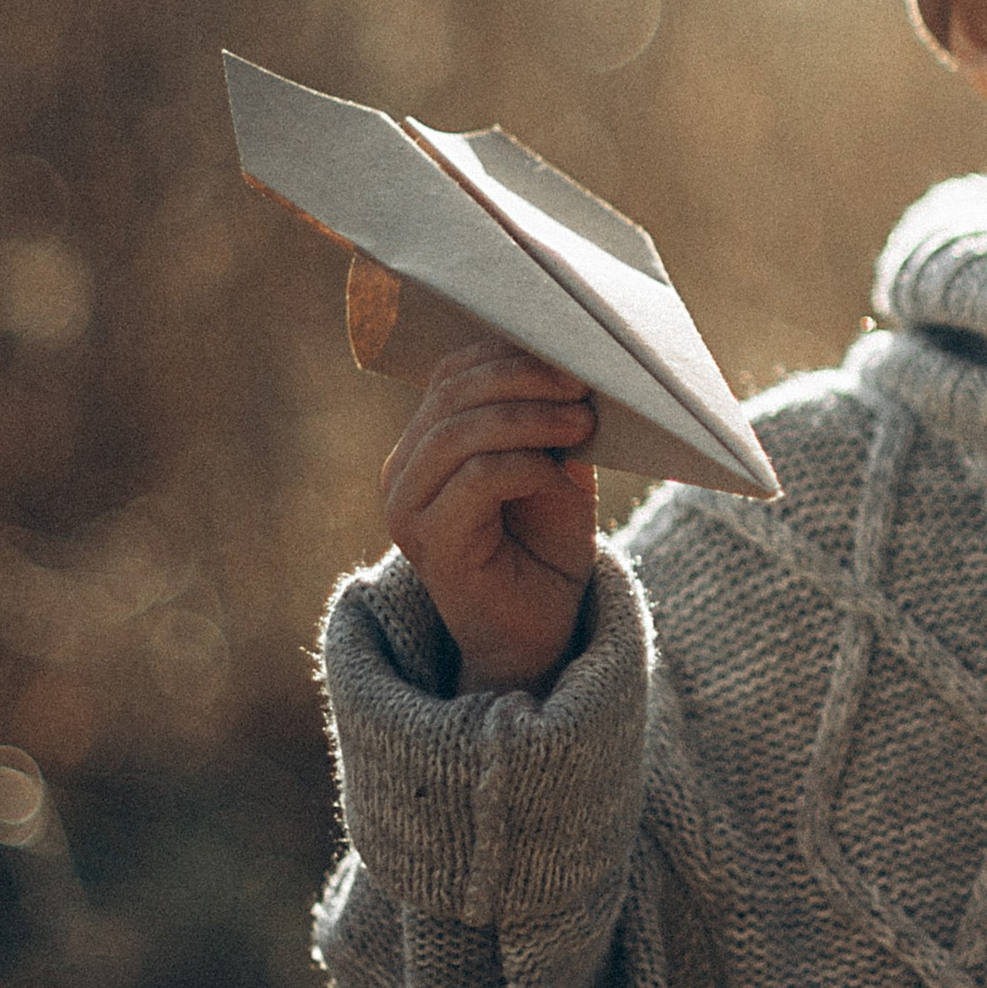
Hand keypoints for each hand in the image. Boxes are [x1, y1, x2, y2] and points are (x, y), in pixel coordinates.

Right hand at [381, 337, 597, 693]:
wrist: (539, 632)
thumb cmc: (547, 547)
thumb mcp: (556, 467)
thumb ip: (549, 420)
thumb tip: (570, 362)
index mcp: (427, 443)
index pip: (452, 374)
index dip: (508, 355)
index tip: (570, 355)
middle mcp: (404, 471)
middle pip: (453, 394)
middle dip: (524, 379)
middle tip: (581, 385)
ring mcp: (409, 508)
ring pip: (459, 432)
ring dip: (530, 418)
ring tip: (582, 423)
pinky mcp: (432, 543)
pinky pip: (475, 480)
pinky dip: (526, 465)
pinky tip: (559, 475)